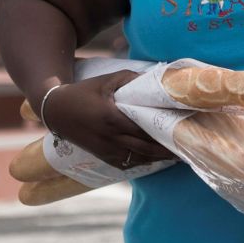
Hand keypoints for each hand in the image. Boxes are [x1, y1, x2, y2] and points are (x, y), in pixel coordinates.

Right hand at [41, 71, 174, 168]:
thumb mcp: (106, 80)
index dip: (165, 131)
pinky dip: (145, 161)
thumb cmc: (83, 92)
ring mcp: (107, 150)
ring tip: (178, 153)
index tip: (182, 129)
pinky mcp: (104, 157)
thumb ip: (131, 79)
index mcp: (112, 118)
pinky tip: (157, 157)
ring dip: (160, 157)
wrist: (56, 110)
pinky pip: (130, 163)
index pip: (145, 128)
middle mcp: (111, 138)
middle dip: (168, 148)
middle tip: (187, 144)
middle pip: (147, 148)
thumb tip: (154, 79)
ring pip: (141, 158)